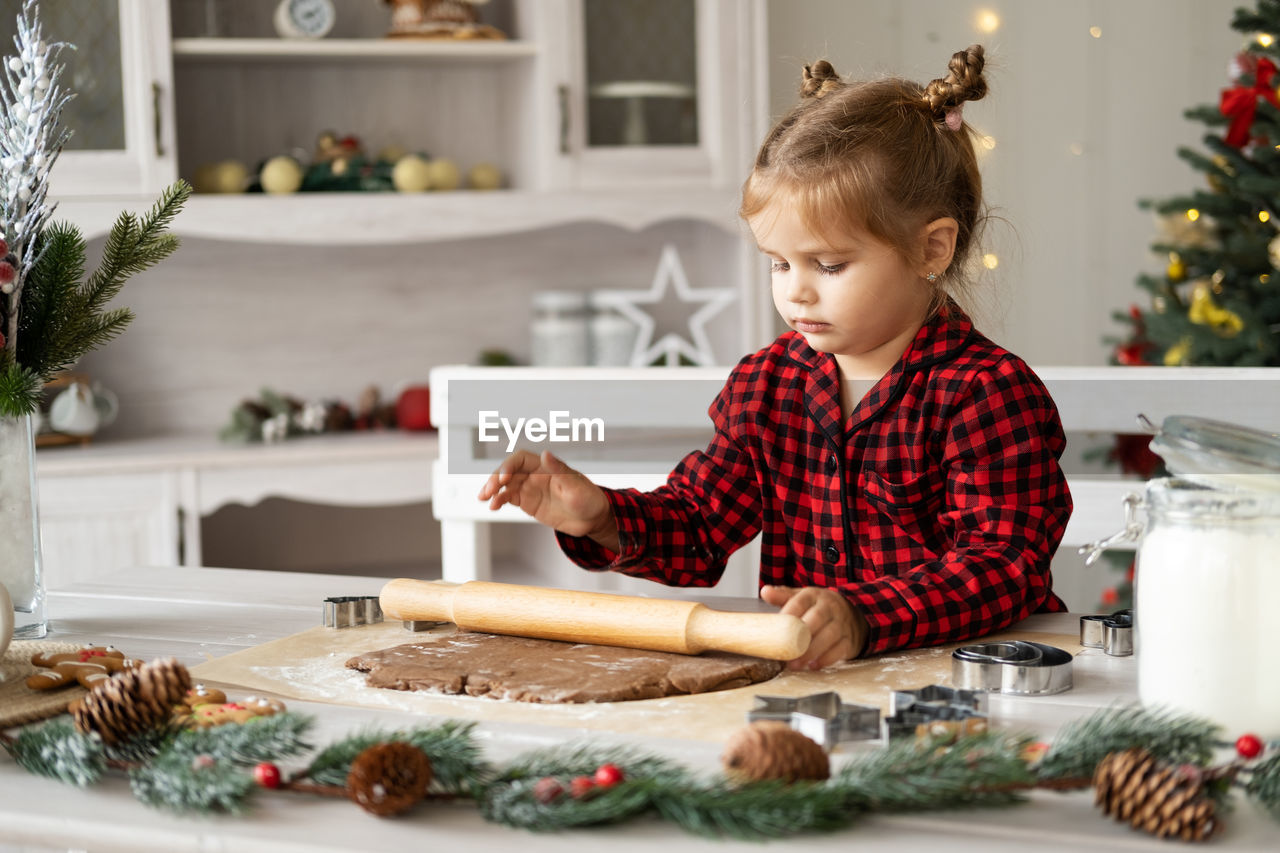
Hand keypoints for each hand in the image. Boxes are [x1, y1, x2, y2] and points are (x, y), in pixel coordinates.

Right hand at [476, 449, 617, 548]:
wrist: (592, 519)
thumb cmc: (589, 499)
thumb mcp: (576, 486)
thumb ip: (560, 470)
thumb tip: (546, 453)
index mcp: (546, 466)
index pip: (521, 458)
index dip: (509, 465)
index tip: (504, 479)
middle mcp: (535, 474)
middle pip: (509, 471)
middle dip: (496, 479)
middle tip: (488, 492)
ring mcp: (530, 488)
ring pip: (505, 485)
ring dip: (492, 489)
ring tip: (483, 499)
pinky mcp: (528, 502)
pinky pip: (508, 498)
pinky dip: (499, 500)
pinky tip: (493, 506)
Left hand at [759, 585, 866, 669]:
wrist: (853, 614)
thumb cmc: (821, 608)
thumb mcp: (803, 599)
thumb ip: (783, 596)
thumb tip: (765, 591)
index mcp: (814, 595)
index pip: (800, 601)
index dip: (789, 613)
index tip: (776, 627)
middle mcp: (830, 607)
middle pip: (817, 618)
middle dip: (801, 636)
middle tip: (786, 651)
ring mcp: (842, 623)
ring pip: (829, 635)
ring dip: (811, 652)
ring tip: (796, 664)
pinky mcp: (849, 640)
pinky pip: (840, 650)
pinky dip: (826, 659)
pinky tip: (813, 666)